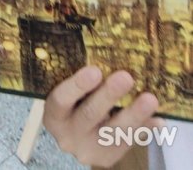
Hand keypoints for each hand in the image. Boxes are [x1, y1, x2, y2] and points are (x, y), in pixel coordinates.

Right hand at [43, 66, 159, 167]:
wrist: (75, 136)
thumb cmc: (72, 104)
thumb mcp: (68, 93)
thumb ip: (83, 81)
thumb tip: (110, 55)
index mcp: (54, 114)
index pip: (61, 100)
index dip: (77, 86)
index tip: (95, 70)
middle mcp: (67, 135)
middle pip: (89, 115)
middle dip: (109, 96)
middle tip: (126, 77)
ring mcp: (88, 149)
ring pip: (112, 132)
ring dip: (134, 115)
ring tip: (150, 99)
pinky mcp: (107, 158)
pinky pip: (127, 143)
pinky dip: (144, 129)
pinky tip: (158, 119)